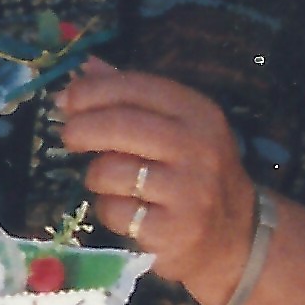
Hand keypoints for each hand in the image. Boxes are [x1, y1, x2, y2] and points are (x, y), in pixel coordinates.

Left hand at [57, 57, 255, 304]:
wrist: (238, 237)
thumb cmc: (196, 174)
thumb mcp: (179, 128)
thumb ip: (132, 97)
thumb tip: (84, 68)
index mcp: (199, 113)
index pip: (136, 88)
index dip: (91, 90)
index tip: (66, 100)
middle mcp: (198, 148)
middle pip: (118, 126)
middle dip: (81, 128)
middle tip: (70, 137)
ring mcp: (188, 191)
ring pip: (109, 171)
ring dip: (97, 176)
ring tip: (111, 181)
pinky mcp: (172, 231)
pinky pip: (114, 211)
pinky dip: (109, 210)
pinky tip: (127, 211)